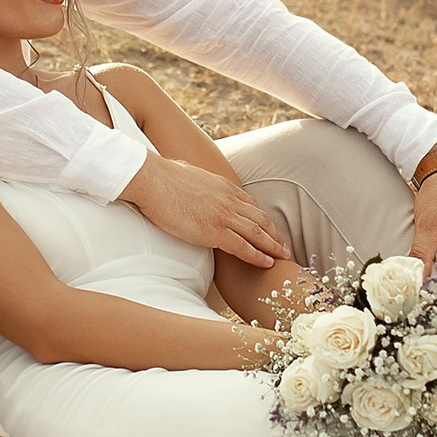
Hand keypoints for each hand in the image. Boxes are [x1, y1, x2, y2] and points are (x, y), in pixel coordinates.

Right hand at [122, 152, 292, 268]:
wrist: (152, 180)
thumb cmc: (162, 177)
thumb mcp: (188, 173)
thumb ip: (197, 182)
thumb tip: (190, 179)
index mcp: (224, 186)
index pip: (251, 204)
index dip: (264, 219)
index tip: (271, 229)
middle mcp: (229, 200)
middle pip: (261, 219)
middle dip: (275, 234)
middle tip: (284, 246)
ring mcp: (224, 215)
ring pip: (258, 234)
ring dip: (273, 247)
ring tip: (283, 257)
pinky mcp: (214, 231)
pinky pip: (243, 247)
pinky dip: (258, 256)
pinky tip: (268, 263)